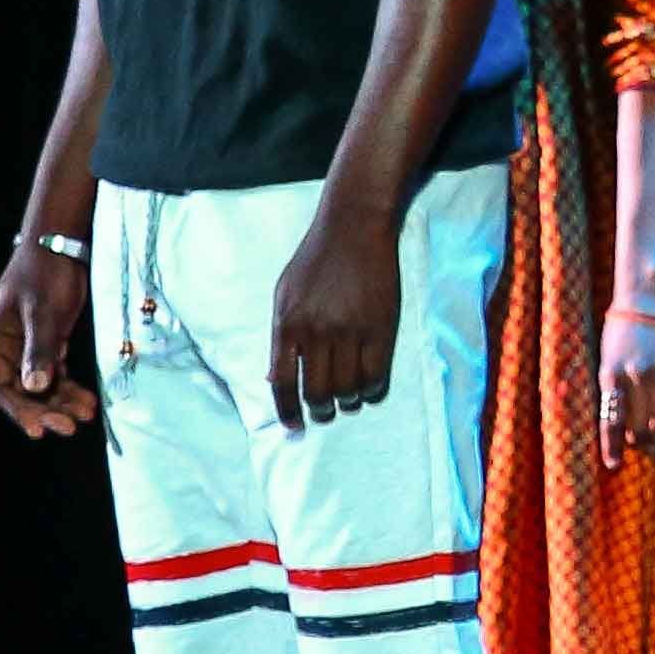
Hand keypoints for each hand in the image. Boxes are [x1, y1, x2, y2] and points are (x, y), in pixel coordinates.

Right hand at [0, 245, 97, 437]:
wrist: (61, 245)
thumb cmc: (45, 273)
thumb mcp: (42, 310)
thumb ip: (39, 348)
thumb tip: (34, 386)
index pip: (0, 385)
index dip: (18, 410)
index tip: (38, 429)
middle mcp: (8, 347)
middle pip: (22, 390)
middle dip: (45, 409)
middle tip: (69, 426)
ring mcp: (28, 346)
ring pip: (41, 385)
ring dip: (60, 402)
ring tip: (85, 414)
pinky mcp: (48, 342)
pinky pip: (56, 373)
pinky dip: (69, 387)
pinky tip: (87, 401)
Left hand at [269, 197, 401, 430]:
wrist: (354, 226)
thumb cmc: (316, 260)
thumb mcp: (284, 294)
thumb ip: (281, 336)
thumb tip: (275, 379)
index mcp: (288, 324)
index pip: (281, 383)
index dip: (287, 412)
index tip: (294, 427)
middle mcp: (316, 331)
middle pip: (317, 393)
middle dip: (321, 411)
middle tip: (327, 410)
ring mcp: (350, 330)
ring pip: (348, 389)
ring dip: (348, 401)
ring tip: (350, 395)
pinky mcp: (380, 327)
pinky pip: (376, 376)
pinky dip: (372, 390)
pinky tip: (370, 385)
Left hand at [600, 301, 654, 463]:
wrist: (645, 300)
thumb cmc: (620, 333)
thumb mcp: (607, 360)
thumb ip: (612, 391)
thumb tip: (621, 430)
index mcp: (612, 373)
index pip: (612, 420)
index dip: (612, 446)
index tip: (613, 465)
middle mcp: (636, 375)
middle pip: (639, 424)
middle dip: (640, 442)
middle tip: (643, 450)